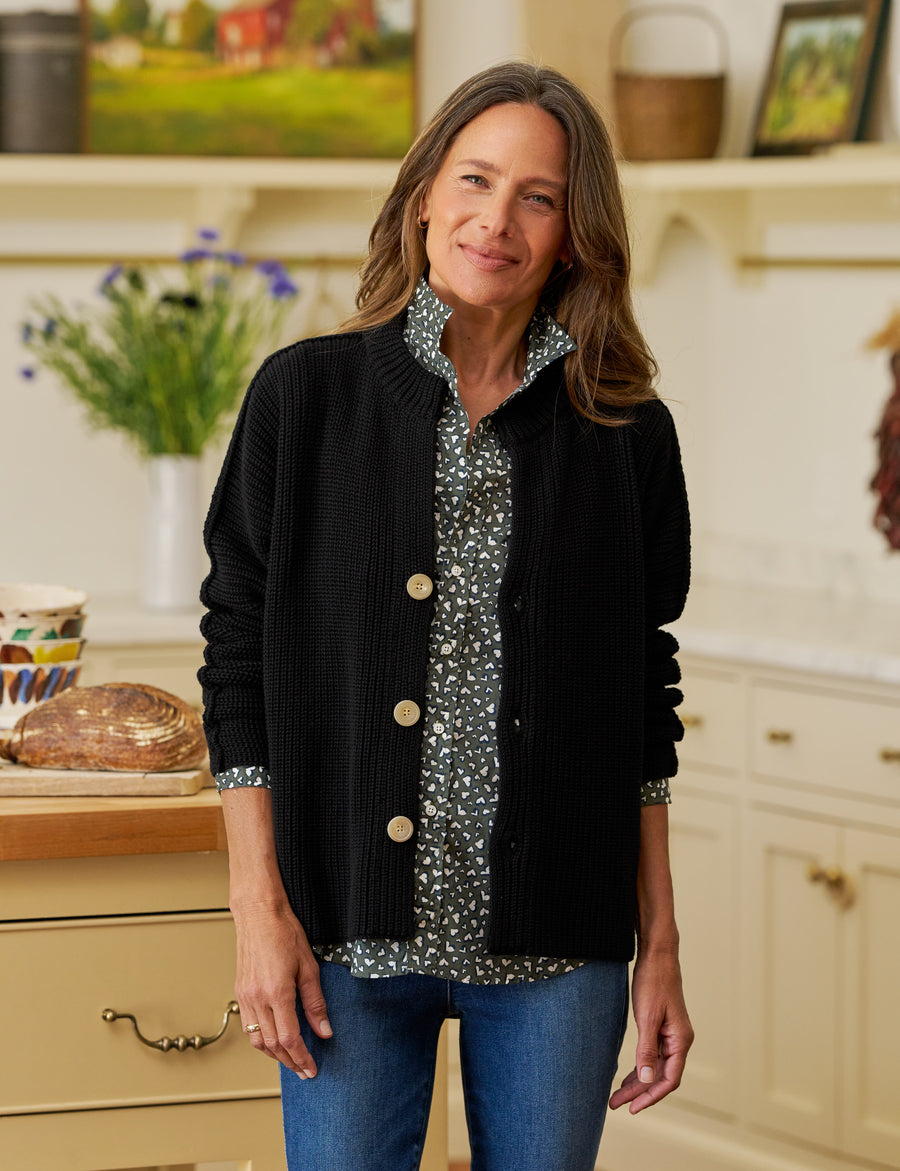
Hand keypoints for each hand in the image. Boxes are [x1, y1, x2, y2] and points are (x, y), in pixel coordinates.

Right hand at [233, 903, 331, 1078]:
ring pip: (257, 1040)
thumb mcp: (309, 967)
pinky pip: (248, 1027)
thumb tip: (325, 1031)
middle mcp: (258, 999)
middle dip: (290, 1062)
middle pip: (273, 1045)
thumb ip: (316, 1002)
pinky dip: (261, 1040)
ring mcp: (246, 996)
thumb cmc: (285, 933)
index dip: (302, 1058)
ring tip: (291, 1060)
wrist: (259, 914)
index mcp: (277, 993)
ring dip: (274, 1055)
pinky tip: (273, 1040)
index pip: (290, 1038)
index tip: (312, 1069)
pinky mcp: (241, 991)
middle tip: (305, 1071)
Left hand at [609, 947, 692, 1113]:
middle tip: (616, 1104)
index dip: (651, 1096)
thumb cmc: (654, 982)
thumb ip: (646, 1049)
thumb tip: (645, 1079)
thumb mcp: (647, 1016)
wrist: (657, 955)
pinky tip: (627, 1076)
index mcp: (680, 1041)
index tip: (632, 1108)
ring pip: (654, 1067)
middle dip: (639, 1092)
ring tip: (616, 1096)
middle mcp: (678, 1041)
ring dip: (637, 1082)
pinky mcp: (661, 1028)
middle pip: (660, 1077)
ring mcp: (670, 1035)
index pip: (669, 1080)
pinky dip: (639, 1067)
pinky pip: (651, 1055)